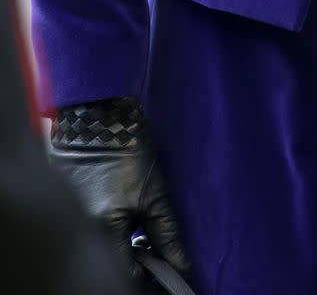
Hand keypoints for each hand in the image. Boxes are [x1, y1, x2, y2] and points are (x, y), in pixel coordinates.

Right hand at [49, 98, 193, 286]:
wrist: (97, 116)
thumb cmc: (128, 151)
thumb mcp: (154, 194)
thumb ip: (167, 233)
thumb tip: (183, 265)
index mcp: (103, 230)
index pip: (127, 272)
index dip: (148, 269)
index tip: (162, 261)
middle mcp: (79, 229)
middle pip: (111, 258)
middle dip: (132, 251)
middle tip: (148, 236)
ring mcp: (67, 217)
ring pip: (99, 243)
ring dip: (117, 237)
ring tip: (131, 214)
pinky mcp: (62, 204)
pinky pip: (85, 226)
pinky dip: (102, 223)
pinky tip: (114, 205)